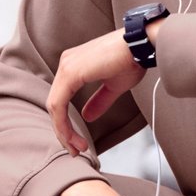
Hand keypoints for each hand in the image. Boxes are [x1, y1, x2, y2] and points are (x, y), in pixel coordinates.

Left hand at [47, 29, 143, 155]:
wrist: (141, 45)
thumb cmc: (132, 60)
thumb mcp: (113, 86)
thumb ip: (99, 101)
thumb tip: (87, 116)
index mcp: (74, 65)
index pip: (62, 99)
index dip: (66, 123)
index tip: (78, 142)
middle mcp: (66, 63)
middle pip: (55, 104)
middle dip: (63, 131)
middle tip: (74, 150)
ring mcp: (66, 66)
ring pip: (54, 106)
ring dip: (63, 131)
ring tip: (76, 148)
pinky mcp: (71, 72)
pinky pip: (58, 103)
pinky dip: (63, 123)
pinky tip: (72, 137)